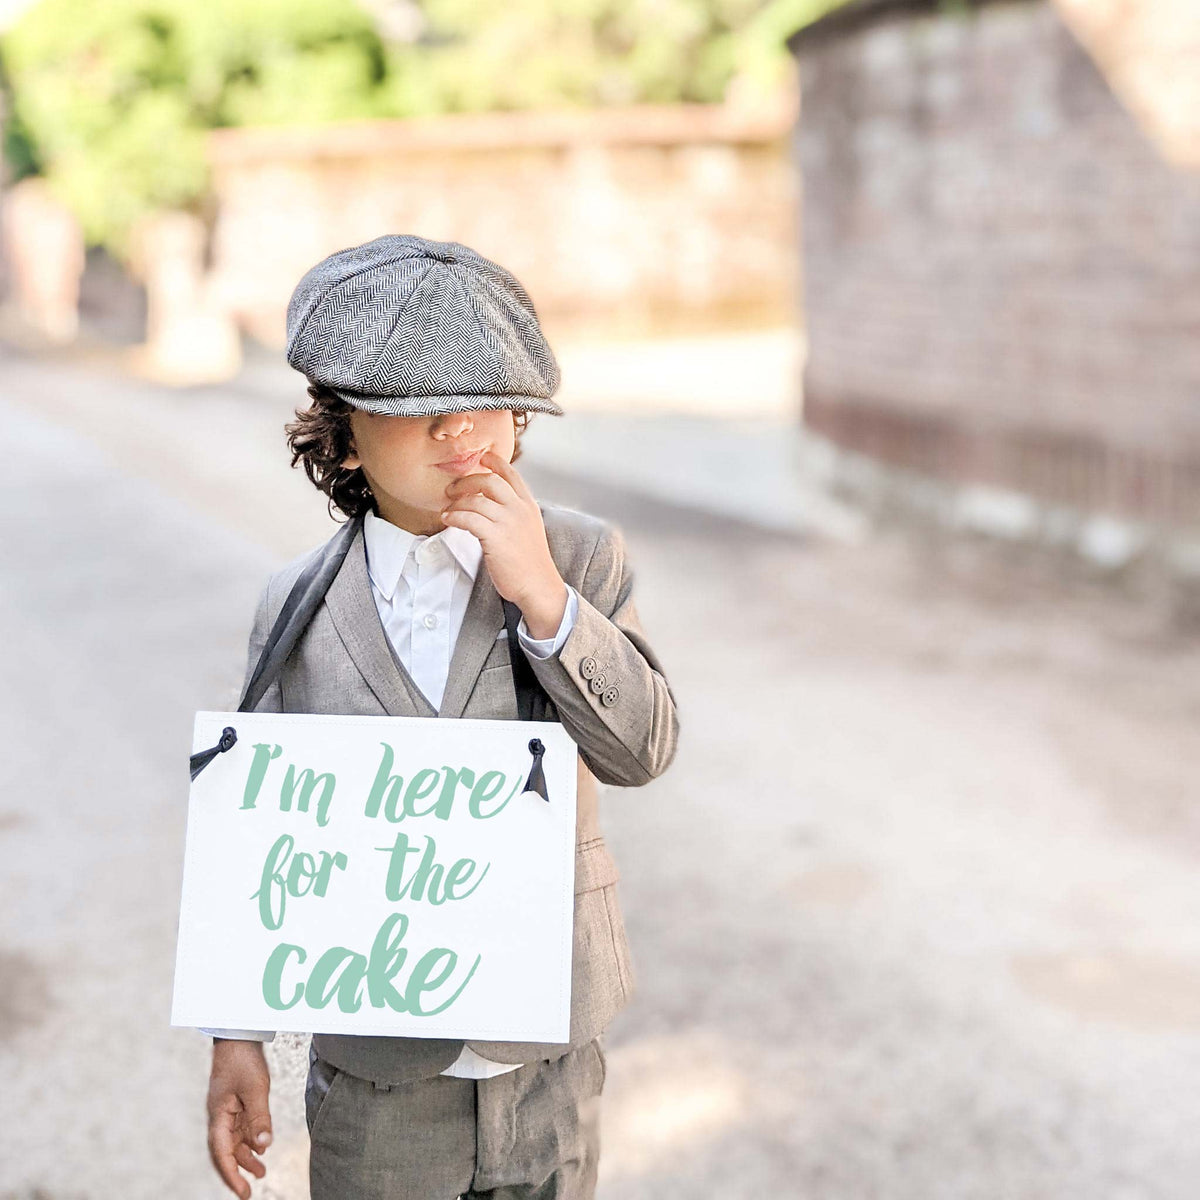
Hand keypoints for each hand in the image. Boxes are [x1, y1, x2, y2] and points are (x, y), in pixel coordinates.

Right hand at [207, 1040, 272, 1198]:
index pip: (222, 1154)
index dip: (232, 1176)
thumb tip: (264, 1144)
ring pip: (234, 1140)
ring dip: (246, 1156)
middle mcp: (219, 1116)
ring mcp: (226, 1109)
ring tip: (262, 1171)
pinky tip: (262, 1145)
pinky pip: (240, 1127)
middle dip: (238, 1171)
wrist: (238, 1035)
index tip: (243, 1193)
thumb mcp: (255, 1089)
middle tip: (251, 1190)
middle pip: (226, 1151)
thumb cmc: (242, 1060)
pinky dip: (250, 1139)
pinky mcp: (235, 1101)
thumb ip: (260, 1117)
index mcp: (218, 1116)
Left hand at [440, 450, 566, 634]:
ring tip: (448, 509)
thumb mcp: (529, 528)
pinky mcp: (496, 538)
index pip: (511, 474)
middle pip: (490, 480)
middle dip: (467, 481)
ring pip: (476, 499)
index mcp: (528, 505)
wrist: (538, 586)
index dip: (494, 462)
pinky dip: (454, 516)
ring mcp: (508, 523)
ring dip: (456, 502)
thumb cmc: (530, 562)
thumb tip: (492, 503)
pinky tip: (448, 519)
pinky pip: (469, 518)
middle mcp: (519, 510)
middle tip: (453, 489)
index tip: (481, 458)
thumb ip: (514, 512)